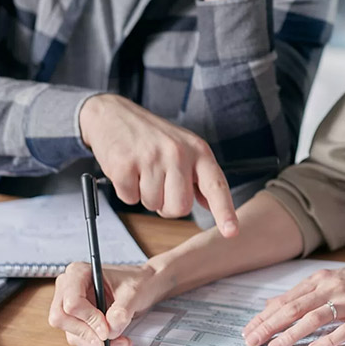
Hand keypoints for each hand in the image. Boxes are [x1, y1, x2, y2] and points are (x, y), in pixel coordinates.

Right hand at [48, 262, 169, 345]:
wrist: (144, 286)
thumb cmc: (137, 281)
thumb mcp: (133, 293)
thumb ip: (121, 311)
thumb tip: (109, 330)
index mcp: (79, 273)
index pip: (72, 302)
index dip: (88, 319)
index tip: (106, 329)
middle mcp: (68, 287)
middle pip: (61, 318)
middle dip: (86, 333)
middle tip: (108, 340)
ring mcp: (69, 304)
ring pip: (70, 331)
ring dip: (93, 341)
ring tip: (119, 340)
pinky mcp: (76, 319)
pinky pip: (78, 337)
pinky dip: (95, 343)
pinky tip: (114, 340)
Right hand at [79, 94, 237, 235]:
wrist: (113, 114)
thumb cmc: (152, 135)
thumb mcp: (184, 147)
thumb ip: (199, 176)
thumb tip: (210, 204)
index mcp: (198, 150)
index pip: (216, 185)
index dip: (224, 211)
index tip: (231, 231)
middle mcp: (178, 153)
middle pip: (180, 207)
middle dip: (167, 205)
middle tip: (159, 184)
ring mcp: (151, 158)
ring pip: (153, 205)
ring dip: (145, 195)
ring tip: (142, 170)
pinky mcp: (125, 164)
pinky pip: (129, 199)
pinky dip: (126, 191)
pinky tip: (128, 169)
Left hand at [241, 263, 344, 345]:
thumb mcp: (329, 281)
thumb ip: (301, 293)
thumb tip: (271, 305)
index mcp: (319, 280)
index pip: (286, 300)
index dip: (265, 316)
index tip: (248, 330)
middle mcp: (330, 288)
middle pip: (294, 308)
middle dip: (270, 326)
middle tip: (252, 341)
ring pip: (314, 318)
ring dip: (292, 334)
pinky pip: (344, 329)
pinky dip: (327, 340)